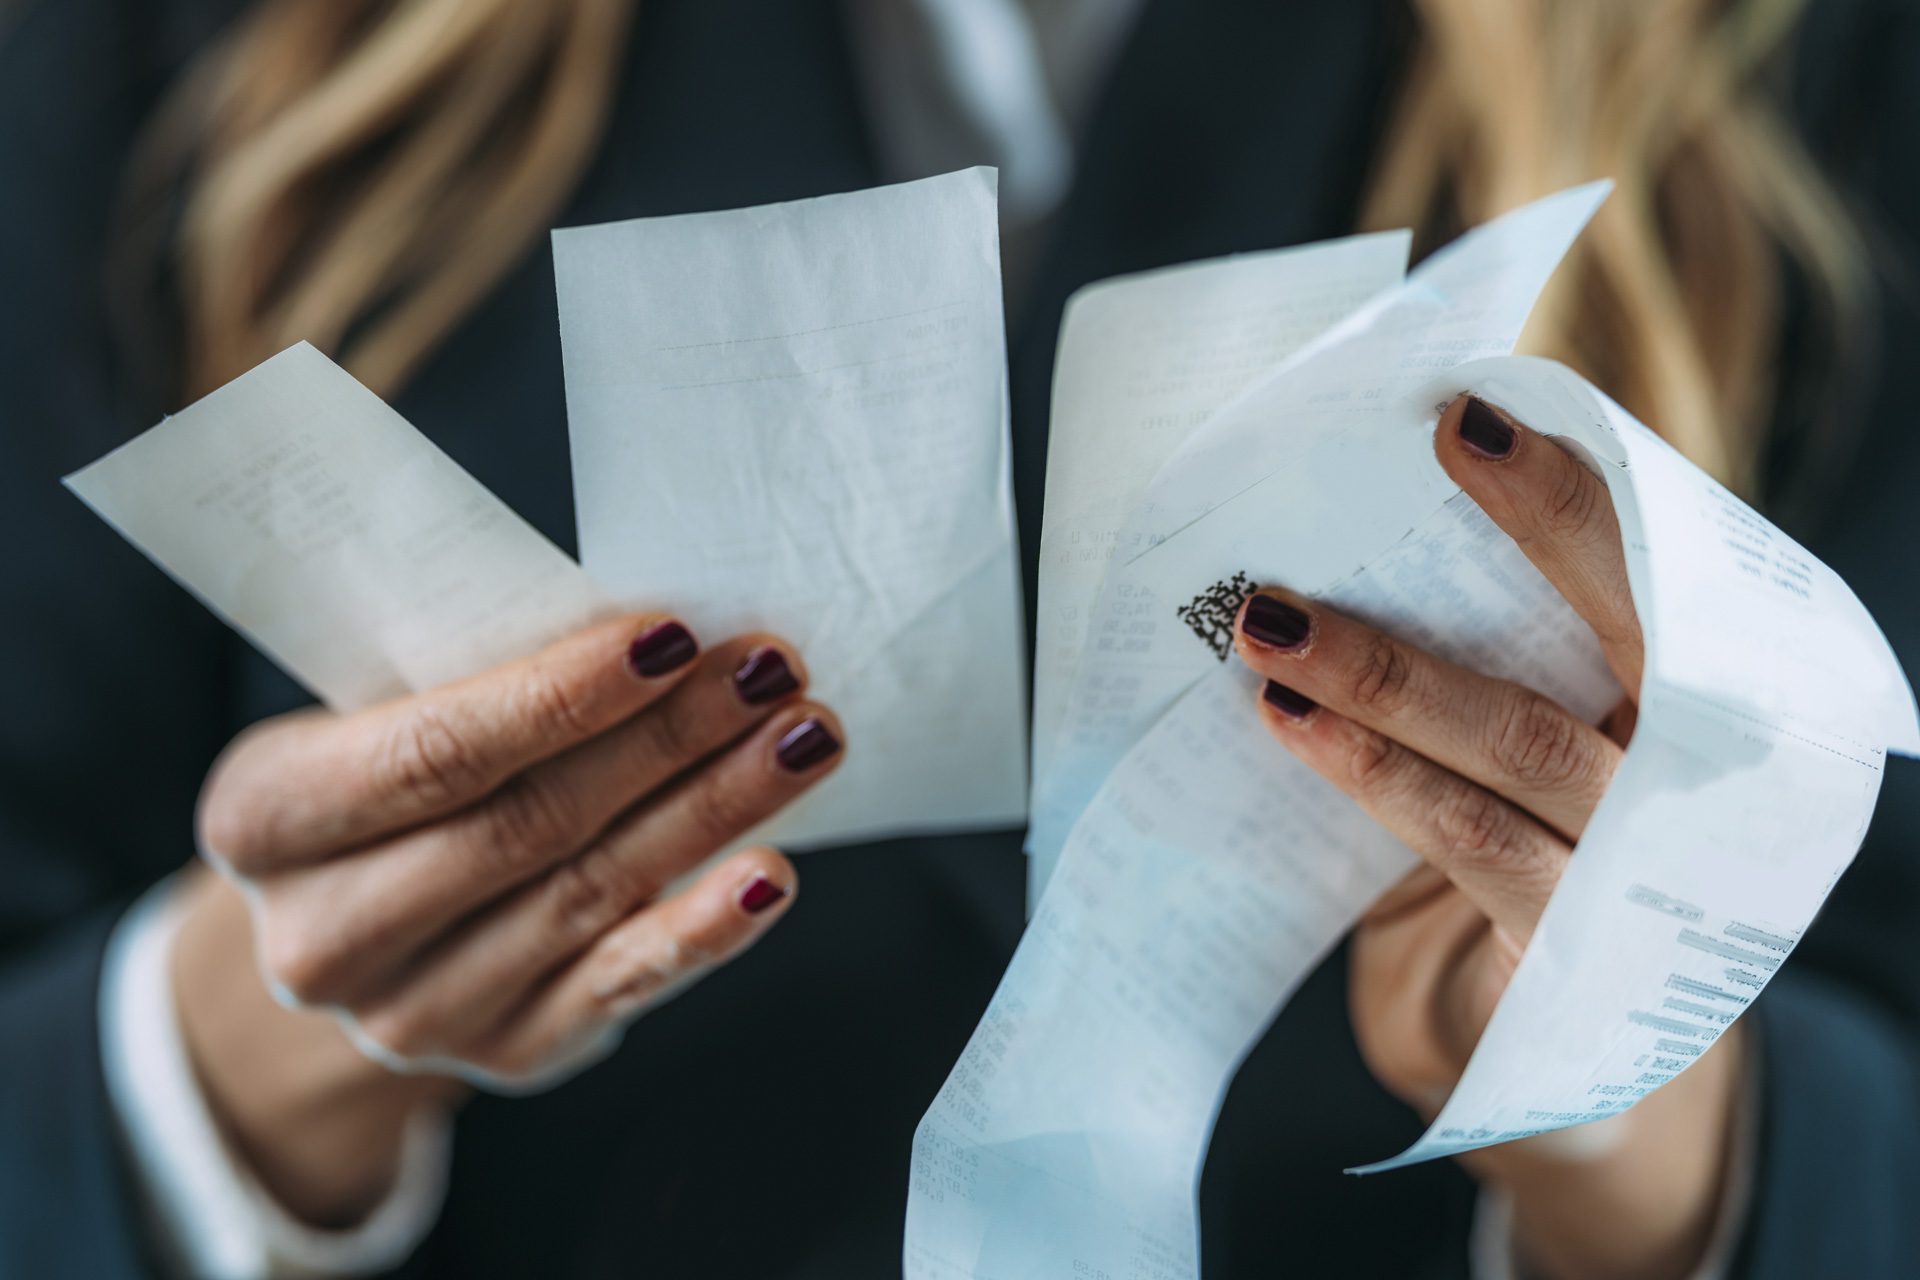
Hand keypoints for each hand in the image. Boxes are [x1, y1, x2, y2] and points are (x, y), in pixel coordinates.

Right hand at [177, 614, 841, 1222]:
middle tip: (771, 670)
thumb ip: (480, 682)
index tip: (673, 634)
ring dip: (713, 809)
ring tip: (801, 738)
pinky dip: (703, 928)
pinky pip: (620, 984)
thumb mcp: (381, 716)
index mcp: (263, 818)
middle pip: (527, 823)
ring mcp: (413, 1011)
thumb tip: (662, 634)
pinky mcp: (506, 1051)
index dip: (559, 696)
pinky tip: (770, 873)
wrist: (360, 929)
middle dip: (667, 738)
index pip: (432, 752)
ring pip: (589, 893)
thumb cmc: (392, 782)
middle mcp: (322, 935)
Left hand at [1232, 397, 1743, 1279]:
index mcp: (1702, 703)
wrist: (1573, 1062)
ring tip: (1271, 620)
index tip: (1477, 407)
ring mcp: (1647, 866)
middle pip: (1635, 628)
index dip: (1581, 489)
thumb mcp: (1535, 742)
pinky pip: (1472, 840)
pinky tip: (1296, 726)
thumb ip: (1499, 652)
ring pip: (1525, 739)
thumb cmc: (1537, 857)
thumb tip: (1352, 529)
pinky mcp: (1579, 949)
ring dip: (1389, 671)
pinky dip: (1375, 776)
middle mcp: (1703, 775)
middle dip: (1537, 528)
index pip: (1660, 572)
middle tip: (1433, 442)